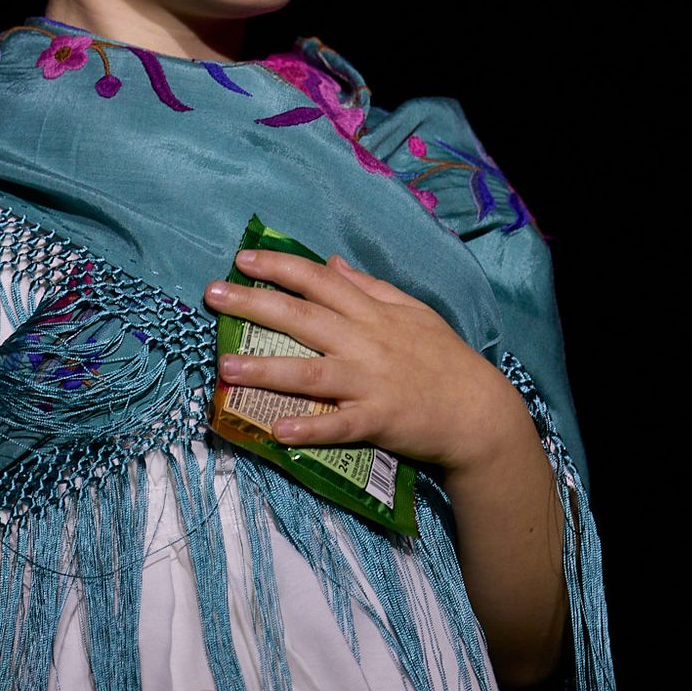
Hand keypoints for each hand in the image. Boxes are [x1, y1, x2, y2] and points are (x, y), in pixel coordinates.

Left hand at [205, 249, 529, 473]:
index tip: (241, 258)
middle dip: (254, 303)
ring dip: (265, 369)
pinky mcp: (378, 421)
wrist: (478, 411)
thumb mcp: (412, 311)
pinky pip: (338, 425)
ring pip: (310, 372)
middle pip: (302, 317)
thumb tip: (331, 262)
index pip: (319, 280)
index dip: (279, 266)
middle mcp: (365, 341)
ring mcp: (369, 382)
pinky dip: (310, 427)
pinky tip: (278, 431)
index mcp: (372, 313)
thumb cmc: (443, 358)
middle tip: (213, 295)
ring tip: (225, 367)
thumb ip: (369, 286)